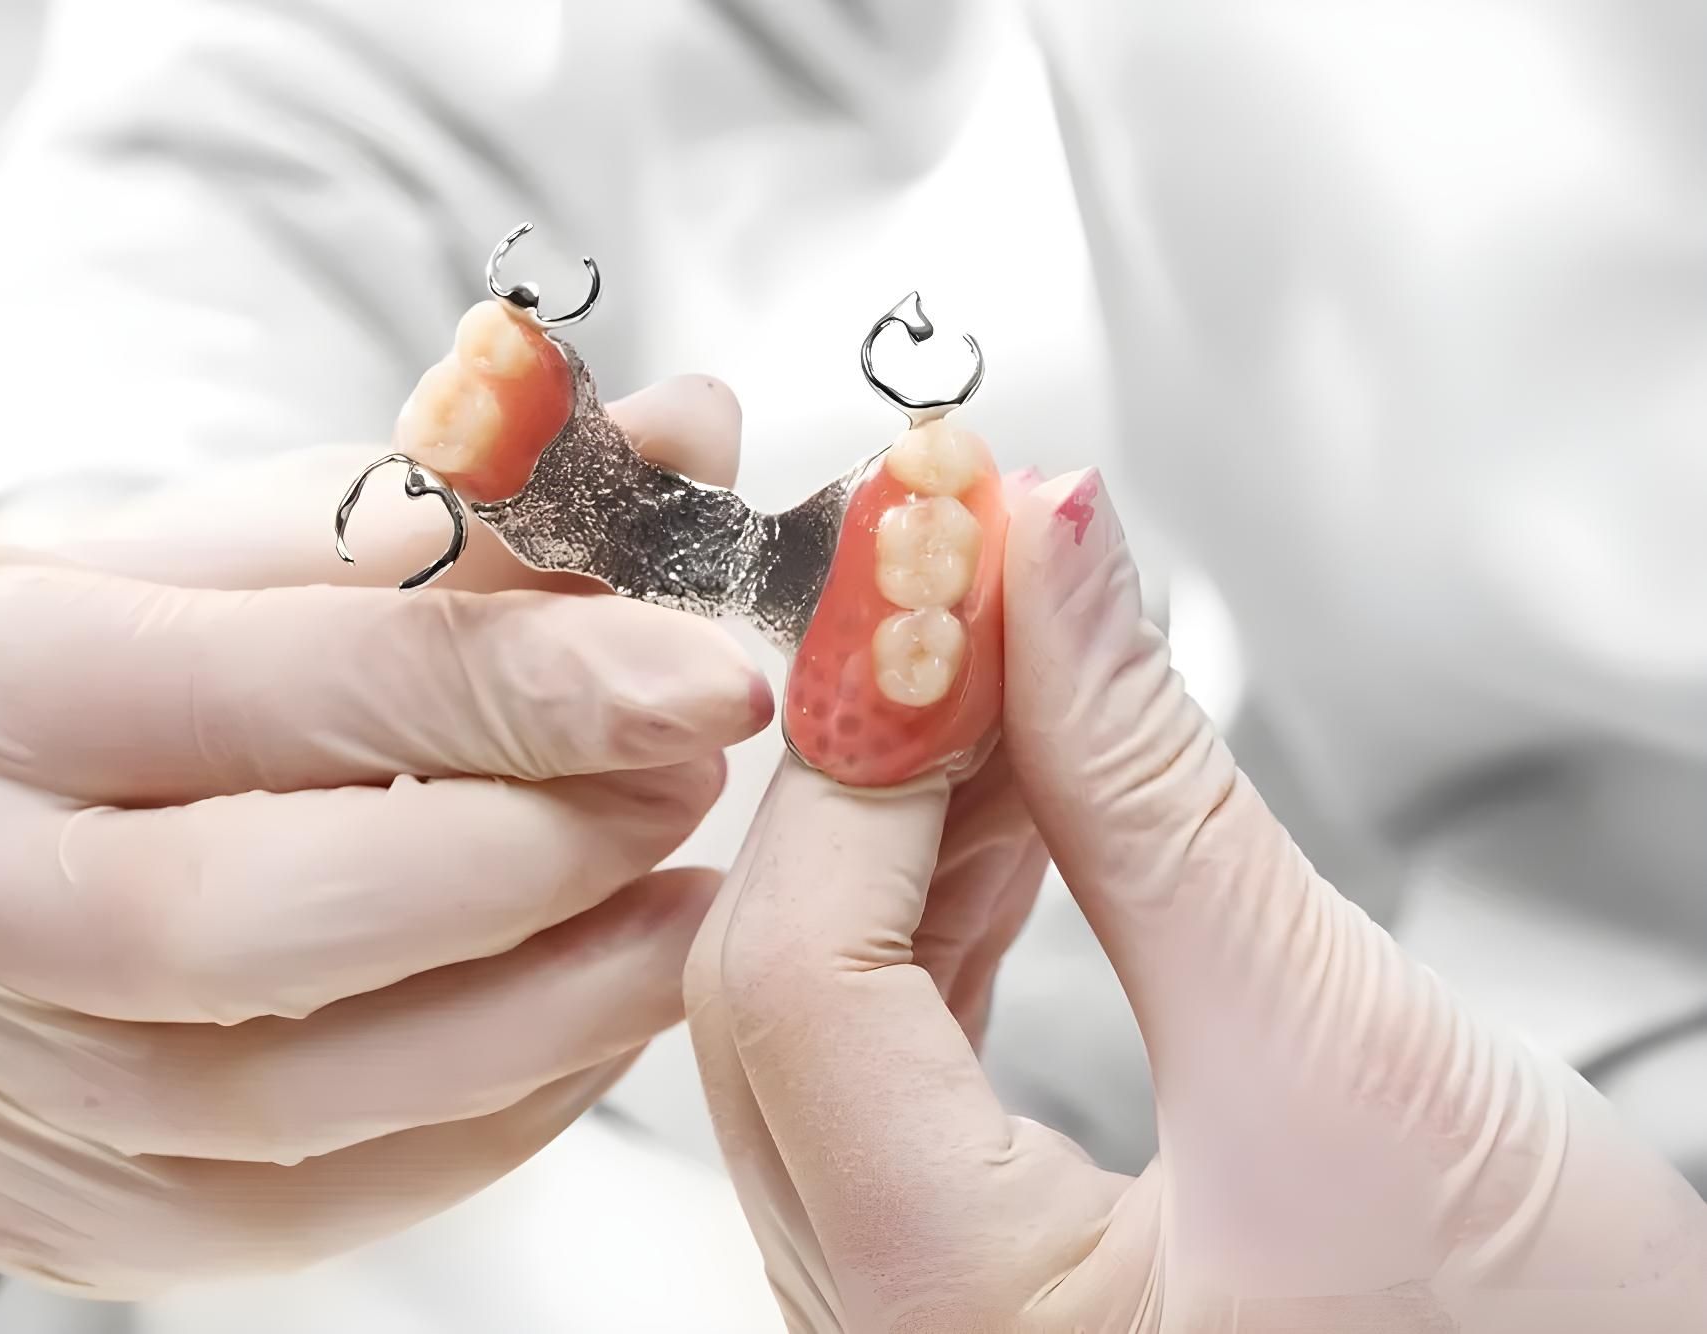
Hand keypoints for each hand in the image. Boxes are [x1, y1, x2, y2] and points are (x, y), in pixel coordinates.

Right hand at [0, 378, 770, 1297]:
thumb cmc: (84, 667)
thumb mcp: (234, 551)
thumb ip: (463, 507)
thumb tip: (683, 440)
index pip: (288, 687)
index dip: (524, 684)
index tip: (707, 673)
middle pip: (278, 920)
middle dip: (541, 855)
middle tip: (690, 781)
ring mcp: (5, 1090)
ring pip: (314, 1095)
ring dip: (555, 1002)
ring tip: (681, 904)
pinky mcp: (67, 1209)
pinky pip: (322, 1199)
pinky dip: (491, 1109)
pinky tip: (581, 1011)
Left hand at [687, 471, 1706, 1331]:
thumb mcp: (1336, 1046)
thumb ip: (1157, 790)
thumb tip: (1052, 562)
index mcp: (948, 1318)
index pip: (798, 969)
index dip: (859, 740)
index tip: (928, 565)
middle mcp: (886, 1330)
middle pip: (777, 982)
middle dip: (870, 761)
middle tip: (958, 584)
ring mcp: (916, 1303)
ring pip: (821, 1010)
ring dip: (905, 822)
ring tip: (1003, 671)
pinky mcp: (972, 1262)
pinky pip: (888, 1057)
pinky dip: (940, 910)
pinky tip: (1008, 806)